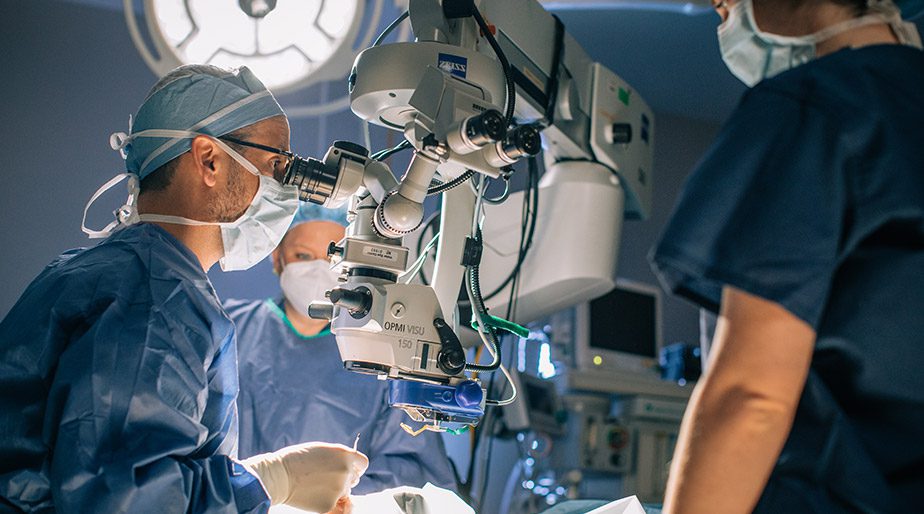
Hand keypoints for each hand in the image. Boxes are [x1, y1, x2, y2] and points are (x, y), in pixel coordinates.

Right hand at [243, 442, 367, 512]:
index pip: (363, 463)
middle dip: (343, 479)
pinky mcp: (330, 504)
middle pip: (353, 479)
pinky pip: (333, 503)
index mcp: (345, 455)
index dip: (356, 467)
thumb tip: (350, 466)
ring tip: (315, 483)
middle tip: (324, 476)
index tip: (348, 469)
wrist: (279, 475)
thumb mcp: (322, 450)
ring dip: (334, 489)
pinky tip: (311, 493)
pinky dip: (325, 500)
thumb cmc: (297, 459)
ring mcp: (339, 489)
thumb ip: (339, 456)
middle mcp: (346, 471)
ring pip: (344, 492)